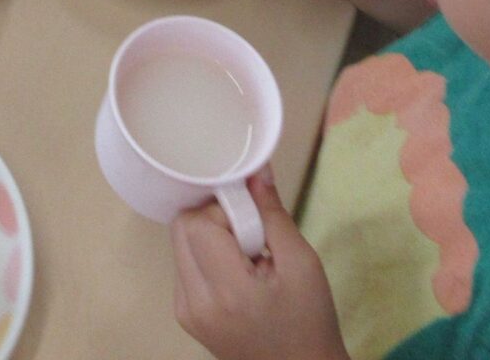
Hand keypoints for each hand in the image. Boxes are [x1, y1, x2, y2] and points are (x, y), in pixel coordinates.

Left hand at [172, 172, 350, 359]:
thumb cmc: (309, 320)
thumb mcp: (302, 263)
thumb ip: (272, 213)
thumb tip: (255, 169)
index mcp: (226, 291)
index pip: (197, 223)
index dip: (224, 211)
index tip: (254, 223)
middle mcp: (194, 303)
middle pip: (181, 229)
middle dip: (214, 220)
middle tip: (252, 237)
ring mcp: (186, 312)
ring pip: (180, 244)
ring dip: (210, 238)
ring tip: (248, 258)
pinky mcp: (185, 316)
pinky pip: (184, 265)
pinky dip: (206, 257)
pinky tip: (237, 273)